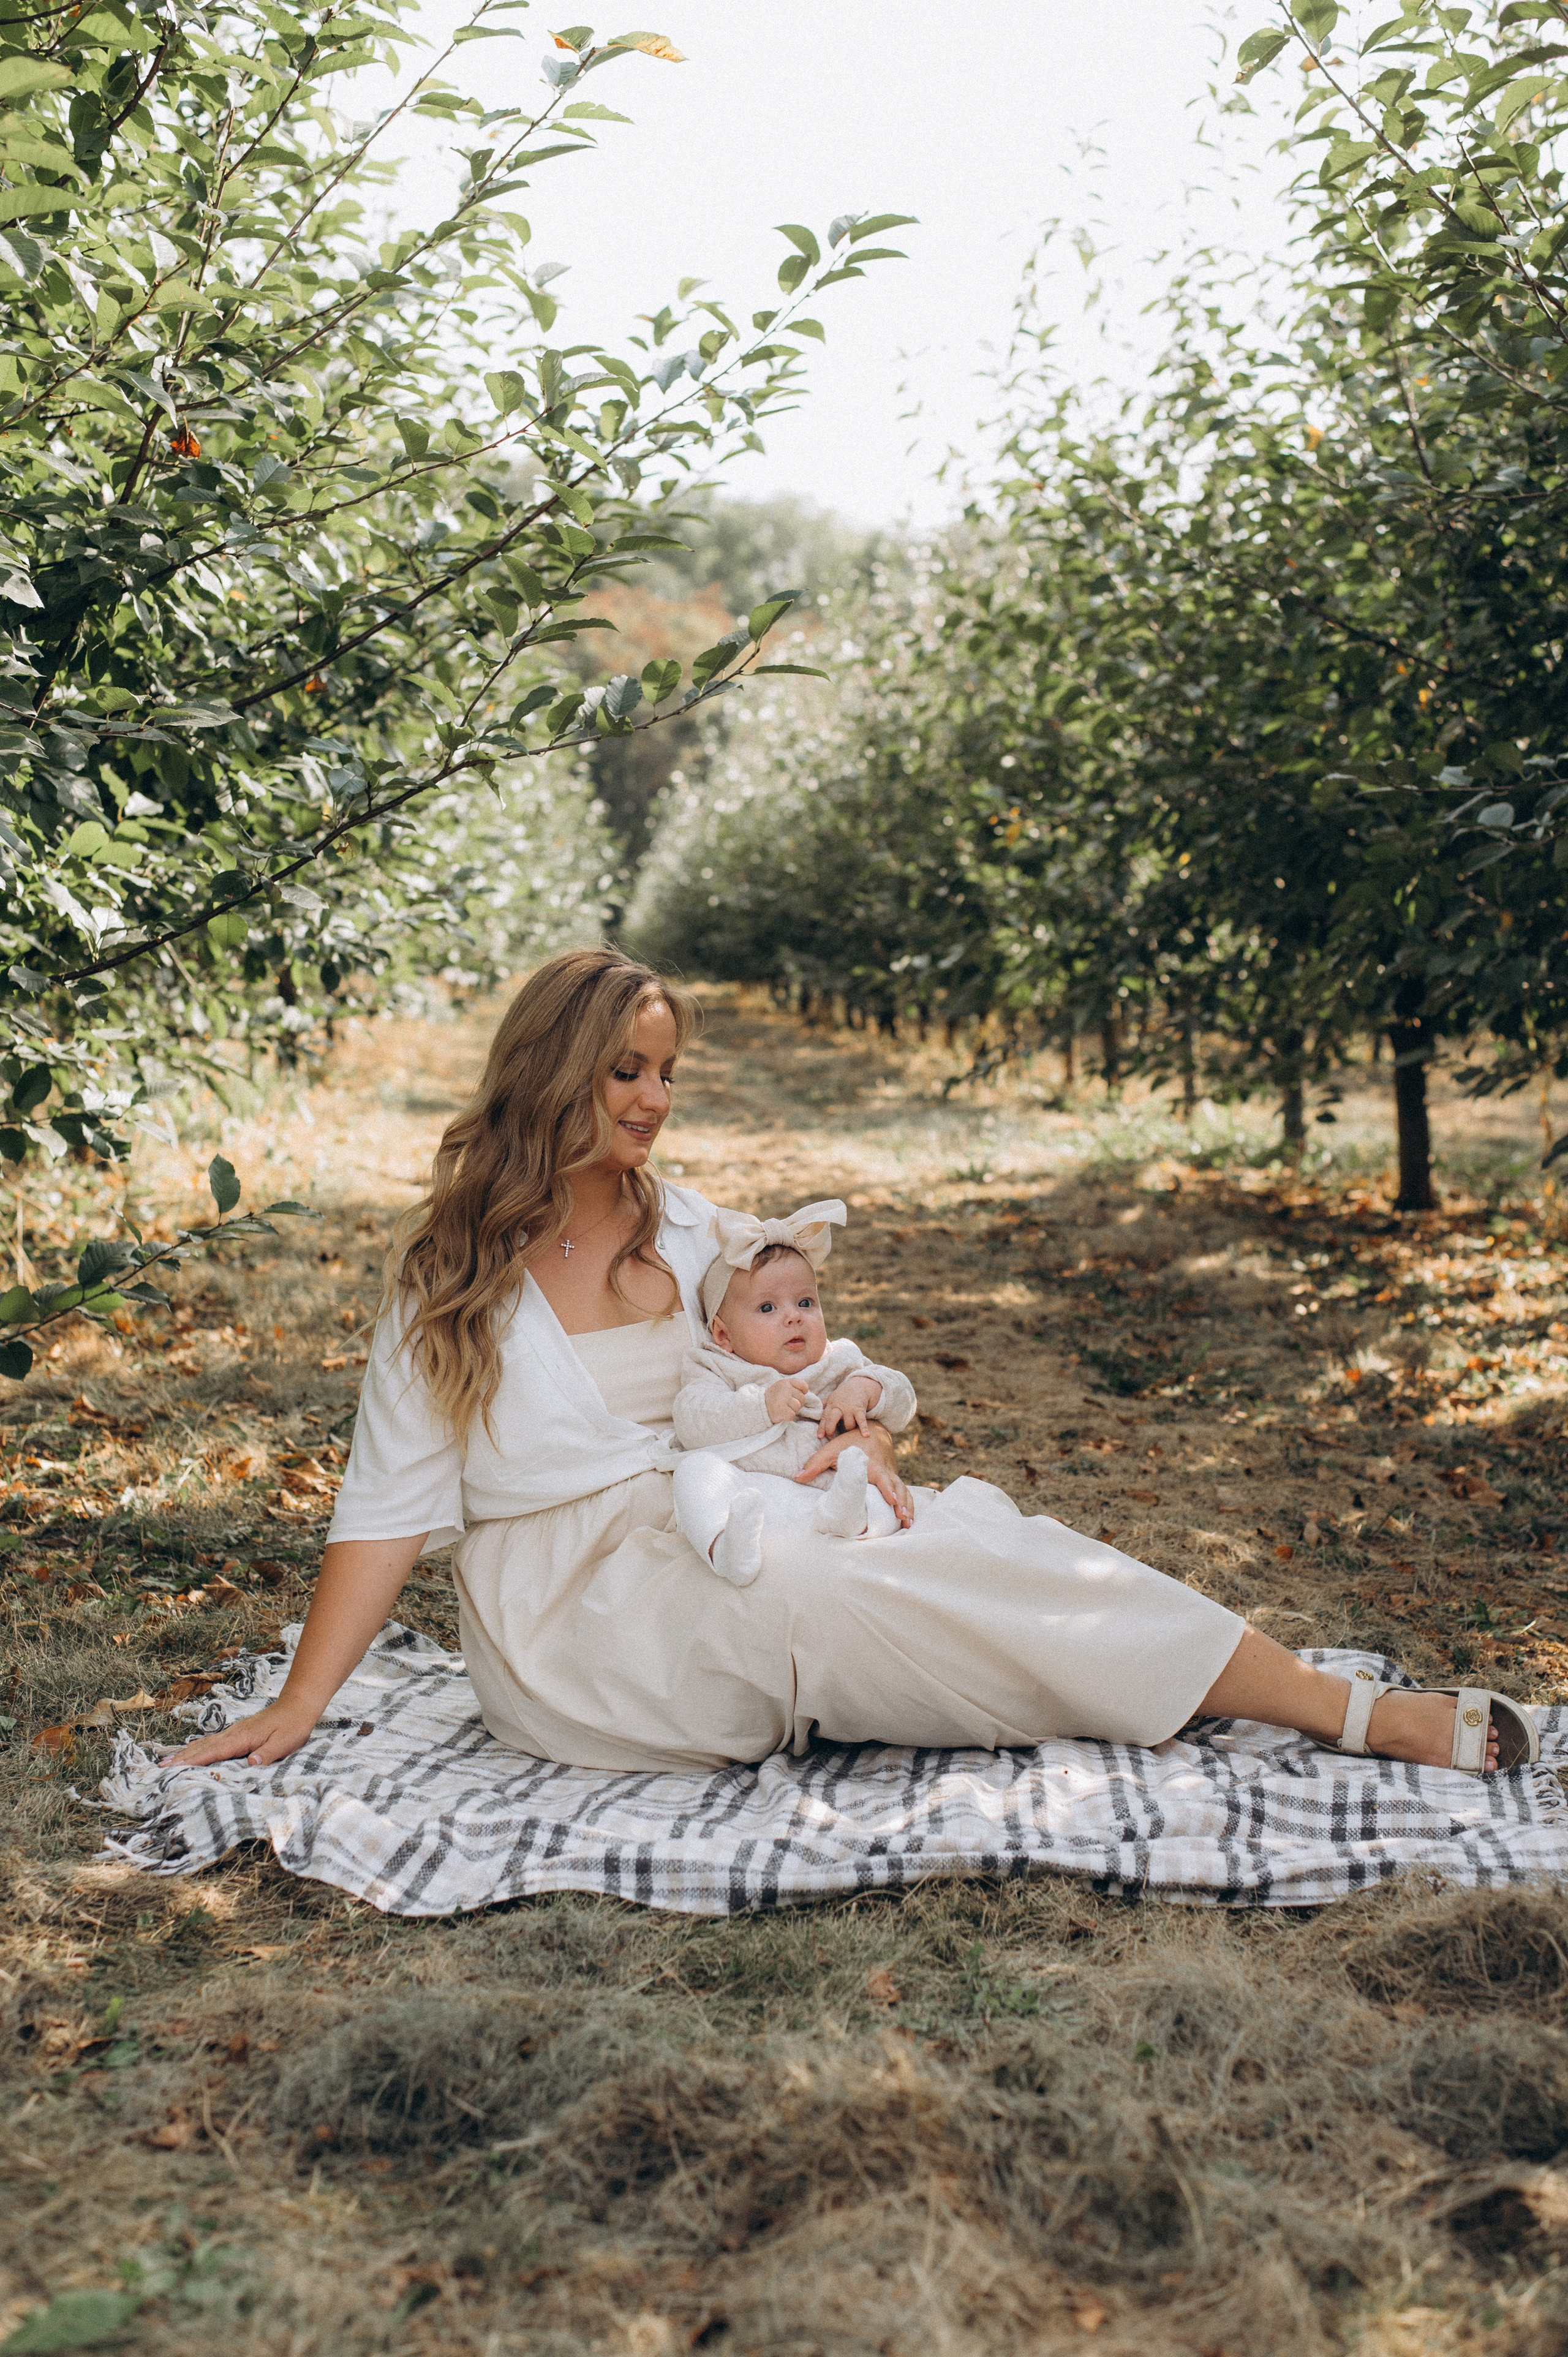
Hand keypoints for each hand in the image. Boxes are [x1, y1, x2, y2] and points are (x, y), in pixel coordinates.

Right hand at [169, 1695, 322, 1768]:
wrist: (297, 1705)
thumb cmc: (292, 1726)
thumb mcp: (285, 1742)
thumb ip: (268, 1753)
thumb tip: (252, 1762)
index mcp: (242, 1738)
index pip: (213, 1751)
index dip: (193, 1760)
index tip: (174, 1766)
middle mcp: (234, 1733)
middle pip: (204, 1746)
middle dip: (182, 1757)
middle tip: (161, 1766)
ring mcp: (234, 1732)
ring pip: (206, 1743)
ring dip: (187, 1752)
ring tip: (169, 1760)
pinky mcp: (238, 1733)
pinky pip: (214, 1742)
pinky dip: (199, 1747)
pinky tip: (192, 1751)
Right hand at [764, 1375, 809, 1421]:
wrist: (760, 1406)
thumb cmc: (775, 1397)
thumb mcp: (782, 1386)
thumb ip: (793, 1386)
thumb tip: (805, 1392)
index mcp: (786, 1382)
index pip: (803, 1385)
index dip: (803, 1392)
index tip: (795, 1395)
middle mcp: (785, 1389)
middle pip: (802, 1398)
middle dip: (797, 1403)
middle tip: (787, 1404)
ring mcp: (783, 1399)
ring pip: (798, 1407)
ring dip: (792, 1410)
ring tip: (784, 1408)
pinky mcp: (781, 1410)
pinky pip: (792, 1415)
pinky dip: (788, 1417)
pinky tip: (782, 1414)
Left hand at [797, 1424, 913, 1527]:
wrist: (874, 1430)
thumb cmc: (849, 1442)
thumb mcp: (831, 1449)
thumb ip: (815, 1463)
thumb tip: (798, 1477)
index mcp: (871, 1464)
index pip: (881, 1476)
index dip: (887, 1487)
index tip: (891, 1499)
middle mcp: (884, 1470)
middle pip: (895, 1486)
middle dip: (900, 1501)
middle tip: (902, 1516)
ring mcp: (892, 1474)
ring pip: (903, 1490)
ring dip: (907, 1505)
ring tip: (908, 1523)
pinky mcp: (894, 1479)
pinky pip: (905, 1491)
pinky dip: (909, 1504)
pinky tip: (909, 1519)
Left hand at [817, 1373, 880, 1439]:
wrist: (859, 1385)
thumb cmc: (844, 1394)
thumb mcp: (833, 1397)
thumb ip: (825, 1404)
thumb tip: (815, 1409)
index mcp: (831, 1405)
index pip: (824, 1417)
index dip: (821, 1427)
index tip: (819, 1436)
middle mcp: (839, 1407)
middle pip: (832, 1419)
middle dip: (830, 1429)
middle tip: (831, 1436)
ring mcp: (849, 1408)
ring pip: (847, 1424)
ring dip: (849, 1428)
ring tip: (850, 1427)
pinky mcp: (859, 1409)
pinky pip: (861, 1420)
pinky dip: (864, 1428)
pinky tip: (866, 1435)